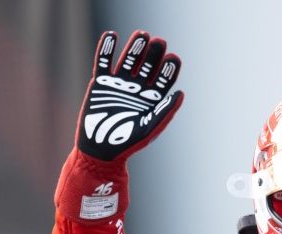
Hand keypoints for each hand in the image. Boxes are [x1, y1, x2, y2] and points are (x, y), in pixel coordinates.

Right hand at [76, 30, 183, 161]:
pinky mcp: (100, 83)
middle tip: (159, 42)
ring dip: (135, 47)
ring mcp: (119, 84)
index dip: (170, 68)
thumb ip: (165, 110)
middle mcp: (137, 89)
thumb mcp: (150, 127)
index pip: (164, 78)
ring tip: (142, 35)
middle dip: (154, 53)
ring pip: (128, 60)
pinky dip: (106, 49)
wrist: (100, 150)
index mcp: (152, 99)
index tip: (173, 58)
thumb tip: (181, 93)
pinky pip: (103, 61)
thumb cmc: (128, 143)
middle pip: (148, 65)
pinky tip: (112, 36)